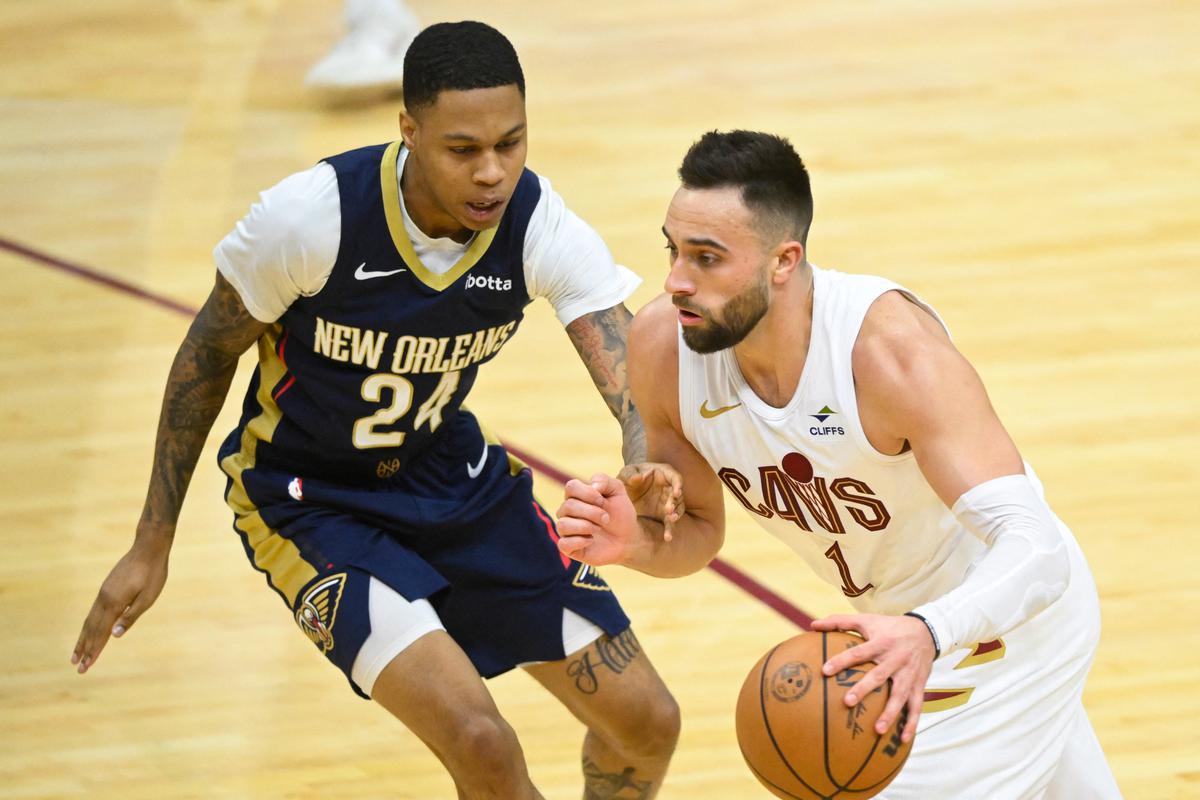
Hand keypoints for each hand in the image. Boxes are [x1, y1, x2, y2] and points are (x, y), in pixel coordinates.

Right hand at [71, 534, 170, 673]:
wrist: (148, 547)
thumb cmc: (153, 573)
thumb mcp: (147, 598)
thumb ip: (131, 617)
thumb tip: (115, 636)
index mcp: (115, 603)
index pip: (102, 633)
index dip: (94, 651)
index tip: (86, 666)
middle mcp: (104, 598)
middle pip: (91, 629)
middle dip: (85, 649)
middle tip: (78, 667)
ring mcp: (103, 592)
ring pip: (90, 620)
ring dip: (83, 638)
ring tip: (76, 653)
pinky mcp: (106, 587)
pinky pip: (94, 611)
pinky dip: (89, 624)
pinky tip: (89, 630)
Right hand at [556, 473, 642, 565]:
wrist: (628, 538)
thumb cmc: (620, 514)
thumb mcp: (617, 491)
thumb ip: (604, 480)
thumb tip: (592, 486)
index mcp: (576, 496)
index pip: (571, 487)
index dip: (587, 493)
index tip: (602, 500)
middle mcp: (567, 512)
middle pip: (568, 506)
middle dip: (592, 512)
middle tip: (607, 518)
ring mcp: (567, 530)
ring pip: (562, 524)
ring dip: (586, 526)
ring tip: (599, 529)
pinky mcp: (569, 548)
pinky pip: (563, 544)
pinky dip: (580, 541)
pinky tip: (591, 540)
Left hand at [616, 462, 683, 540]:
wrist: (627, 492)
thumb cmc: (629, 478)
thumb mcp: (627, 474)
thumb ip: (630, 474)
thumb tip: (638, 478)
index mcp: (665, 475)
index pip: (676, 478)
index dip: (678, 485)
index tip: (676, 492)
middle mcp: (670, 489)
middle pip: (677, 496)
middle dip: (675, 502)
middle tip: (669, 509)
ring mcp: (669, 502)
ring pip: (676, 510)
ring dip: (675, 515)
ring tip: (671, 519)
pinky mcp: (665, 515)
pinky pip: (669, 523)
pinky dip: (669, 530)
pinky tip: (667, 538)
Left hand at [810, 613, 934, 742]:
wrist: (927, 632)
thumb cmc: (890, 627)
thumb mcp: (867, 620)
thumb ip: (839, 621)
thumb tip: (813, 624)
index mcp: (881, 643)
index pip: (858, 652)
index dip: (842, 661)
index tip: (825, 671)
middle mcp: (896, 659)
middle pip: (879, 675)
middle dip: (864, 689)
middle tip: (848, 702)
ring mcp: (909, 674)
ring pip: (900, 695)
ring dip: (890, 713)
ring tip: (878, 730)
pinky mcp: (920, 685)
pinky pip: (917, 706)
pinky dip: (912, 723)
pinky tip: (903, 739)